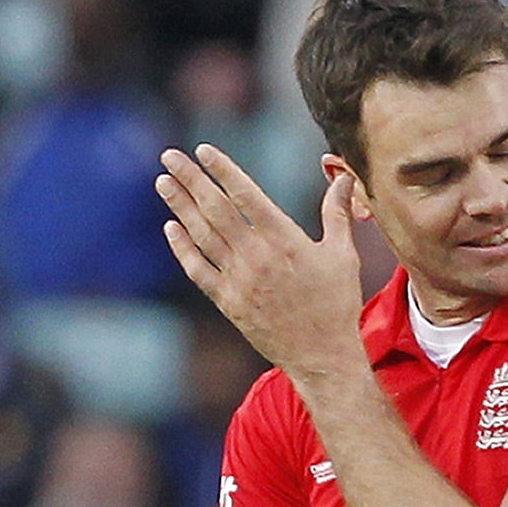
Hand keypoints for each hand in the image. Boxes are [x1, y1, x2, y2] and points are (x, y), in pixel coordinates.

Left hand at [155, 144, 367, 384]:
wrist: (323, 356)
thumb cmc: (337, 304)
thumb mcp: (343, 256)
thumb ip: (337, 214)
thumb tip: (342, 180)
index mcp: (285, 240)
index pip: (246, 194)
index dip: (223, 170)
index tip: (204, 151)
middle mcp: (256, 256)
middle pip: (215, 209)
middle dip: (191, 179)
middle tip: (170, 156)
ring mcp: (238, 279)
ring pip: (201, 234)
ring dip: (180, 206)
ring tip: (164, 182)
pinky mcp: (228, 302)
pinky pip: (197, 269)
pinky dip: (182, 247)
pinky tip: (171, 228)